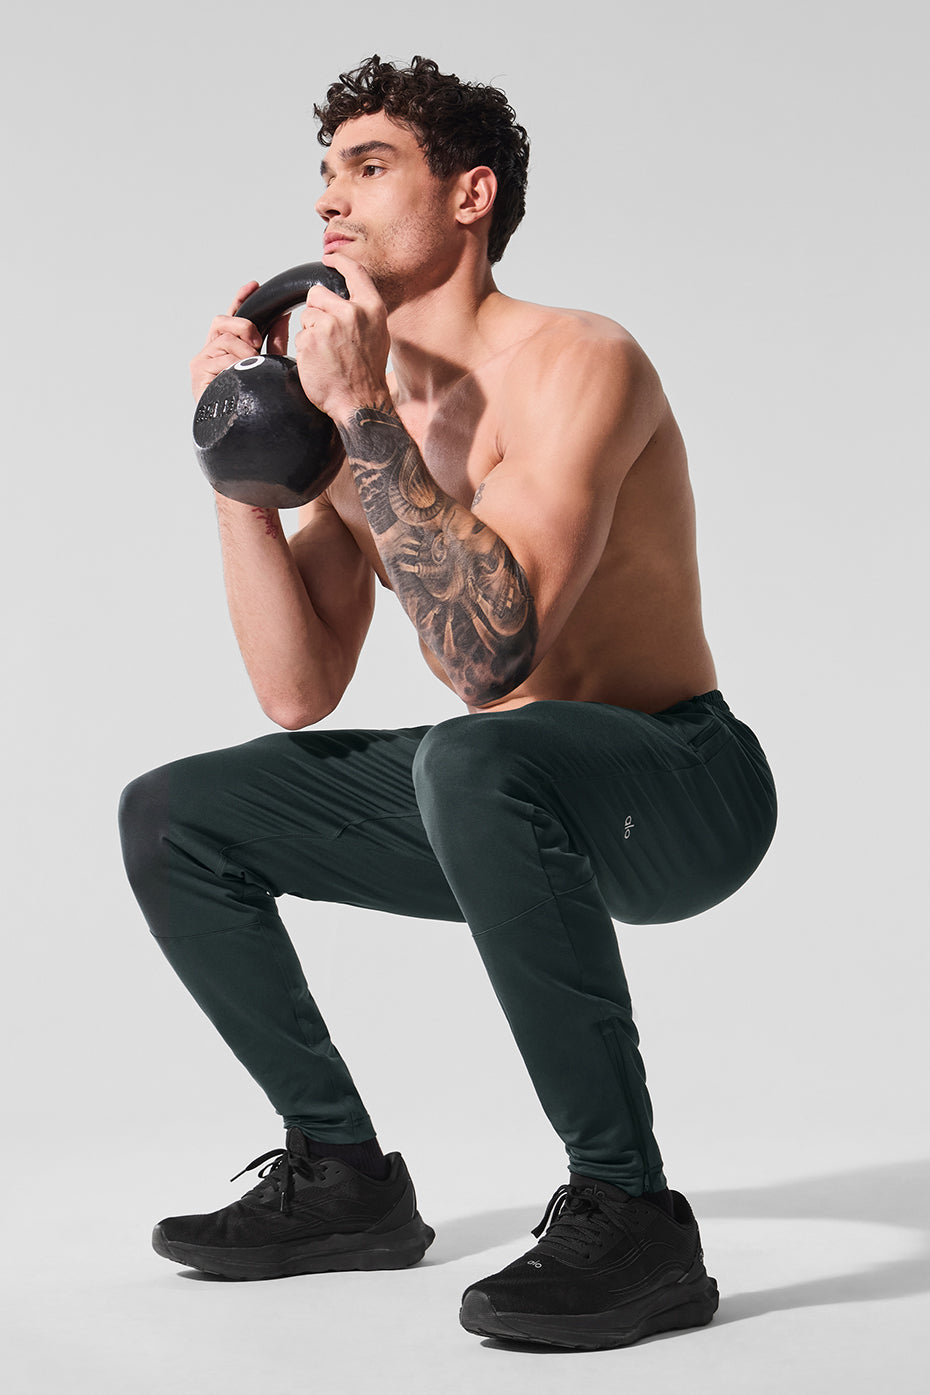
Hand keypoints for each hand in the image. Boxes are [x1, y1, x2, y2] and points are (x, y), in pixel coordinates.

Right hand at [189, 282, 290, 400]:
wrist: (246, 427)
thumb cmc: (255, 399)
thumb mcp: (270, 363)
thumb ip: (274, 340)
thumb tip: (282, 315)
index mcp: (227, 350)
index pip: (232, 318)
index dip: (241, 300)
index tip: (254, 286)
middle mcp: (212, 352)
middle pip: (222, 321)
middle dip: (243, 326)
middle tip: (257, 342)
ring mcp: (203, 361)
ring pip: (224, 339)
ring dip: (243, 352)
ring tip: (250, 368)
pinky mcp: (198, 372)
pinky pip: (221, 356)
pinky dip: (234, 365)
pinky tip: (238, 376)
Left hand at [293, 253, 390, 421]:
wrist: (360, 402)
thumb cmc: (367, 373)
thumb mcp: (378, 335)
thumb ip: (363, 312)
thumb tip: (348, 296)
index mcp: (372, 309)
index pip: (354, 272)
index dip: (339, 261)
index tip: (329, 258)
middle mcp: (352, 312)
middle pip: (317, 293)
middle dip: (315, 310)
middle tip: (326, 335)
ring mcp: (331, 325)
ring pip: (306, 315)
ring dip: (310, 332)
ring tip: (326, 353)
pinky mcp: (312, 339)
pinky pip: (300, 335)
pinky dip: (306, 349)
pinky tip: (319, 362)